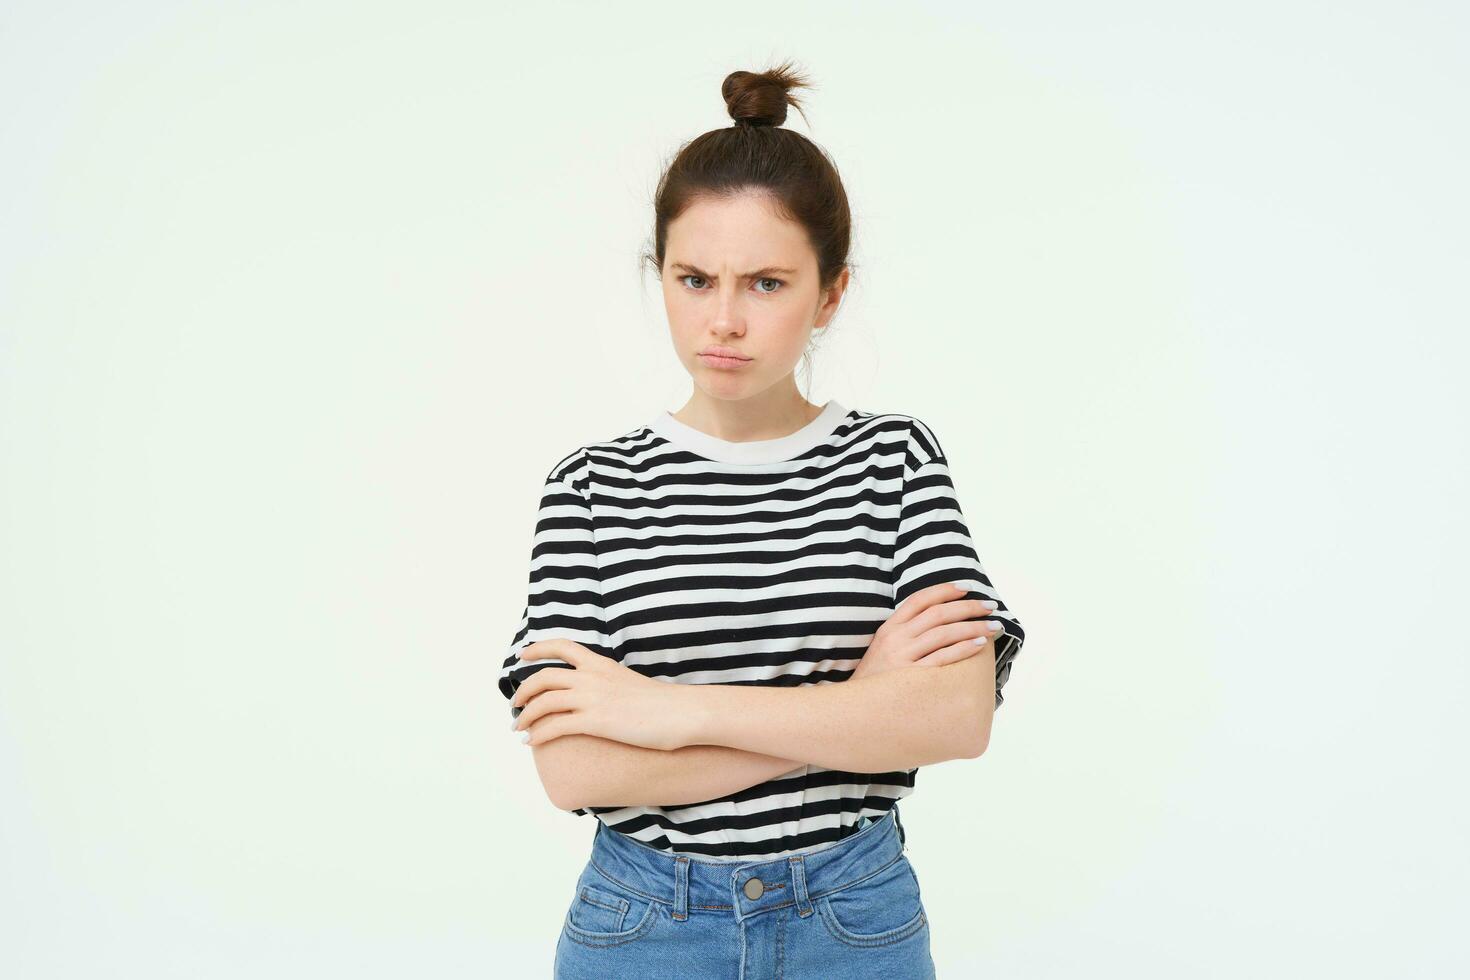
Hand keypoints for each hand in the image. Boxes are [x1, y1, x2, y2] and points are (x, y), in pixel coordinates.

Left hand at [510, 640, 688, 750]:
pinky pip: (555, 726)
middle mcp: (592, 677)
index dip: (538, 648)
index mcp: (601, 664)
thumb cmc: (664, 704)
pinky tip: (531, 743)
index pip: (562, 646)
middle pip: (543, 676)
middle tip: (515, 704)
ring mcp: (593, 698)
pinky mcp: (596, 721)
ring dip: (524, 716)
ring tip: (518, 729)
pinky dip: (537, 734)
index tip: (523, 655)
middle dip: (523, 691)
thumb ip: (611, 683)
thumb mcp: (630, 683)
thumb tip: (603, 695)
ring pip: (543, 702)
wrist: (682, 713)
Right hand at [851, 582, 1004, 681]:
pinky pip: (943, 658)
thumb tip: (938, 620)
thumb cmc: (876, 679)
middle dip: (968, 606)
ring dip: (973, 626)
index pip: (919, 600)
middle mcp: (896, 639)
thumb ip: (905, 632)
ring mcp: (903, 657)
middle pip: (937, 614)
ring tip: (994, 626)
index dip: (944, 590)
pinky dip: (963, 648)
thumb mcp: (883, 648)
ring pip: (944, 633)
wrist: (856, 710)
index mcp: (889, 628)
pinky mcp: (912, 677)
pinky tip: (979, 644)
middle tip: (990, 605)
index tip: (966, 587)